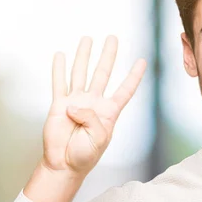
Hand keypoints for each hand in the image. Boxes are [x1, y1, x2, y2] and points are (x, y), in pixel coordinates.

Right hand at [41, 35, 145, 176]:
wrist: (63, 164)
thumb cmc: (84, 155)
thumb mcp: (98, 139)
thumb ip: (91, 119)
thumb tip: (75, 104)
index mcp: (109, 112)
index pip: (125, 90)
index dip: (134, 76)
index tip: (142, 61)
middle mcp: (93, 103)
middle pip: (103, 73)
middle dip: (108, 55)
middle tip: (113, 38)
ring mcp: (76, 101)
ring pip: (81, 72)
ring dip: (84, 55)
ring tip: (88, 39)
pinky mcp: (59, 104)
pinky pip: (59, 82)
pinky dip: (58, 68)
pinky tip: (60, 55)